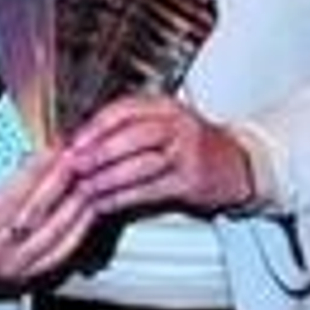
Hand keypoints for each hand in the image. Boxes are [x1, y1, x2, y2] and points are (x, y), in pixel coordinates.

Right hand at [0, 147, 102, 290]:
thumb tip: (4, 145)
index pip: (13, 195)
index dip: (36, 170)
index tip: (53, 148)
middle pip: (39, 212)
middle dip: (62, 180)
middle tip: (77, 156)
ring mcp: (15, 267)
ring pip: (57, 233)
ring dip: (77, 203)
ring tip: (88, 178)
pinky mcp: (28, 276)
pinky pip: (62, 252)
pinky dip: (78, 229)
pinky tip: (87, 210)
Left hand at [65, 94, 253, 217]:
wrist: (237, 163)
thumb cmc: (189, 144)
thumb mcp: (163, 123)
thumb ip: (126, 128)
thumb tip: (78, 141)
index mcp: (164, 106)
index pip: (123, 110)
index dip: (95, 127)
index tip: (71, 141)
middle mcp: (177, 125)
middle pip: (132, 135)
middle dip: (98, 151)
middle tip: (73, 164)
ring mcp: (187, 153)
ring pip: (141, 164)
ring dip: (107, 178)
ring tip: (84, 187)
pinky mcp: (192, 180)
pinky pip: (150, 189)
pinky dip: (124, 197)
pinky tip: (105, 202)